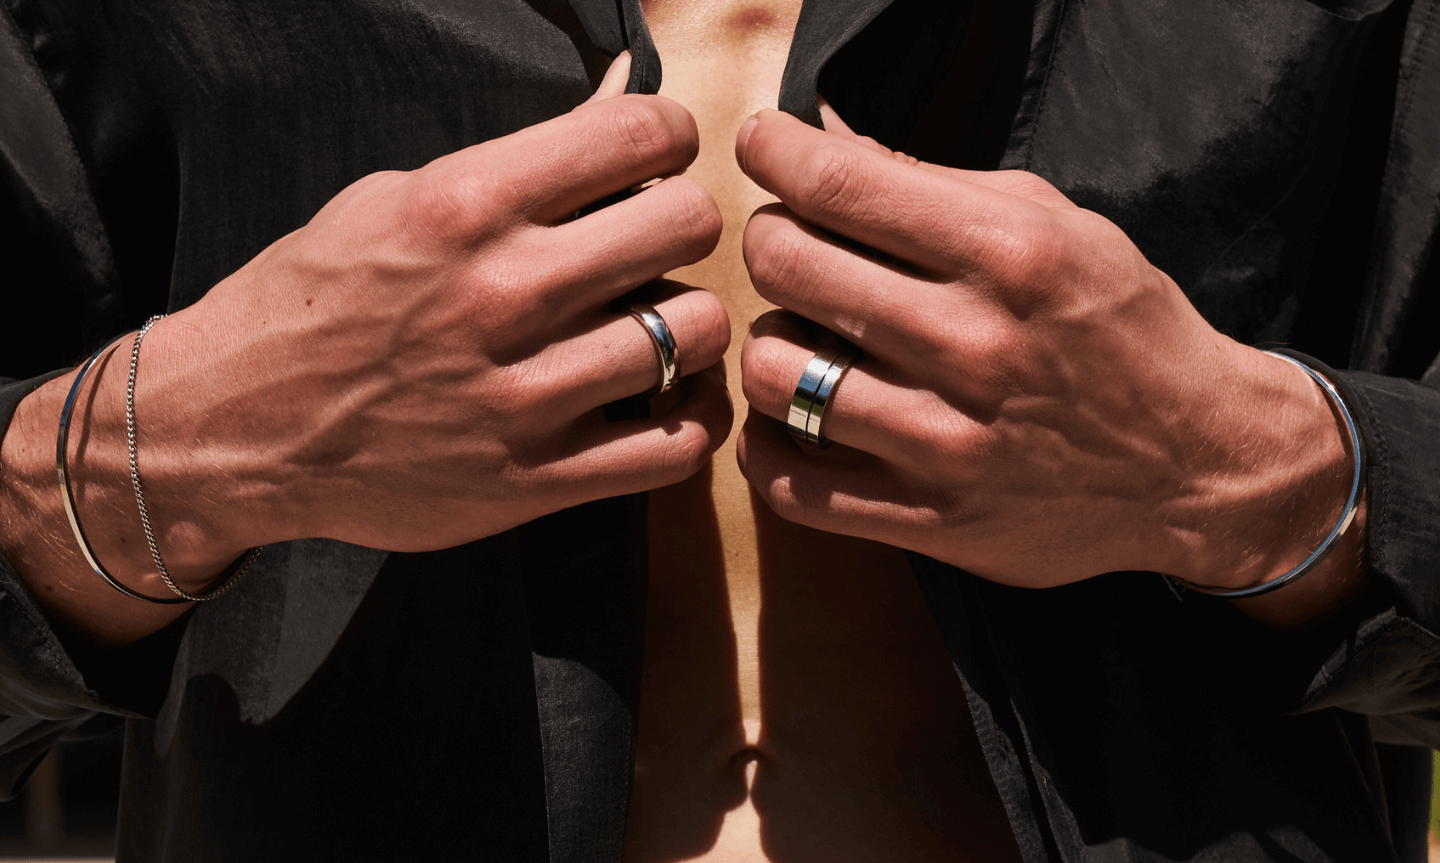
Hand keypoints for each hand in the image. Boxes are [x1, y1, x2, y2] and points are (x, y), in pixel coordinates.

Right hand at [0, 55, 731, 640]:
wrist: (233, 428)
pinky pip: (675, 446)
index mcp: (465, 205)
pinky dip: (692, 418)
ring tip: (660, 324)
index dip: (668, 137)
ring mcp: (522, 395)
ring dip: (692, 323)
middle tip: (657, 244)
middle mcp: (502, 294)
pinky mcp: (534, 481)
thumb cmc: (315, 303)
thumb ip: (515, 164)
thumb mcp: (395, 200)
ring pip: (696, 334)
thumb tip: (623, 104)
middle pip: (687, 226)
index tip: (657, 159)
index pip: (638, 135)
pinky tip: (666, 399)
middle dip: (684, 224)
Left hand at [733, 108, 1357, 597]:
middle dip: (771, 239)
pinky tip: (793, 417)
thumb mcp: (1059, 226)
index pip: (837, 184)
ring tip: (803, 338)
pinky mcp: (934, 521)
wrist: (1202, 462)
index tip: (764, 148)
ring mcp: (949, 443)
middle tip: (790, 244)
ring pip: (774, 373)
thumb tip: (826, 138)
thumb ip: (938, 185)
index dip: (773, 152)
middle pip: (788, 267)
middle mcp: (975, 346)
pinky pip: (791, 483)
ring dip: (771, 342)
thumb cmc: (1121, 329)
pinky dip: (767, 444)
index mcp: (1010, 255)